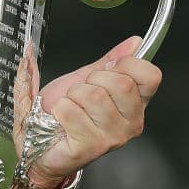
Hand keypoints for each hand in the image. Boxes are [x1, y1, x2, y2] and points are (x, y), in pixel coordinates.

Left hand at [14, 36, 161, 188]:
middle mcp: (131, 122)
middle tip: (81, 95)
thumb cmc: (64, 113)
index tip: (105, 71)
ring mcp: (113, 137)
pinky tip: (61, 121)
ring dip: (71, 96)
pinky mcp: (91, 146)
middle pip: (120, 82)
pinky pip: (70, 111)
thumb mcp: (86, 79)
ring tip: (70, 108)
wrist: (38, 143)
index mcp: (136, 103)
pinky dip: (59, 110)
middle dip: (90, 81)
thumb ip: (110, 61)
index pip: (150, 74)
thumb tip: (136, 42)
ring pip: (93, 95)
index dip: (125, 64)